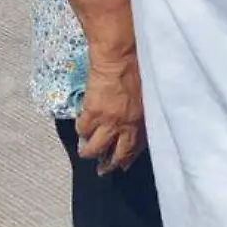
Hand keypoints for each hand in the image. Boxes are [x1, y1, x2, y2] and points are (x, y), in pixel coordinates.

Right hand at [76, 49, 145, 174]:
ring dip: (89, 152)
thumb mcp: (146, 95)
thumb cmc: (137, 69)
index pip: (136, 148)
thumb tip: (134, 122)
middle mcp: (126, 126)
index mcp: (142, 121)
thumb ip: (141, 112)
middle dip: (109, 165)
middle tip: (103, 170)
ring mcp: (108, 121)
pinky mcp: (92, 113)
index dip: (128, 158)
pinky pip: (82, 130)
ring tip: (85, 151)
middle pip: (116, 154)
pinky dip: (80, 130)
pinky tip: (81, 127)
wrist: (120, 56)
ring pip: (94, 148)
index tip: (123, 165)